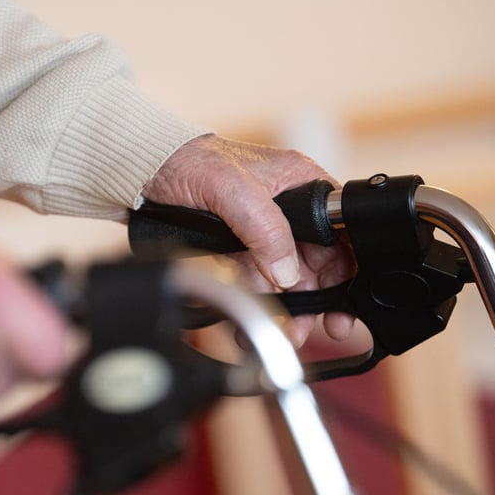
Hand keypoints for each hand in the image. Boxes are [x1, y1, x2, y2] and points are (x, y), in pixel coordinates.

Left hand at [143, 134, 354, 345]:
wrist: (148, 173)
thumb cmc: (191, 161)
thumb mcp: (233, 188)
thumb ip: (266, 228)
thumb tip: (288, 272)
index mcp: (300, 183)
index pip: (339, 230)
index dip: (346, 266)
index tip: (345, 299)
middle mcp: (288, 210)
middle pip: (318, 263)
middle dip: (319, 299)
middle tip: (316, 327)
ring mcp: (264, 234)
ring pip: (289, 281)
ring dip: (290, 310)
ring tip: (286, 333)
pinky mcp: (241, 252)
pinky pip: (258, 285)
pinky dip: (259, 306)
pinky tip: (251, 326)